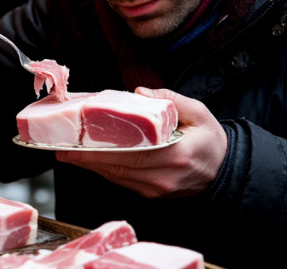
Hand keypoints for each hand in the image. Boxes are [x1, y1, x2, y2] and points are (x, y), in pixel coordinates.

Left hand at [56, 87, 227, 198]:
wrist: (225, 170)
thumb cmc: (211, 140)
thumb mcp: (199, 112)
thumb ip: (170, 99)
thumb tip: (139, 93)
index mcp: (177, 154)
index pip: (131, 154)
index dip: (99, 151)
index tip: (75, 146)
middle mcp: (163, 176)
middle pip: (117, 168)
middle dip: (86, 159)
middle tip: (61, 149)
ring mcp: (157, 188)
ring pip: (117, 177)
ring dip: (91, 166)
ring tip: (68, 153)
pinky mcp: (152, 193)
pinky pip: (123, 181)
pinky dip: (105, 170)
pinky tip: (90, 160)